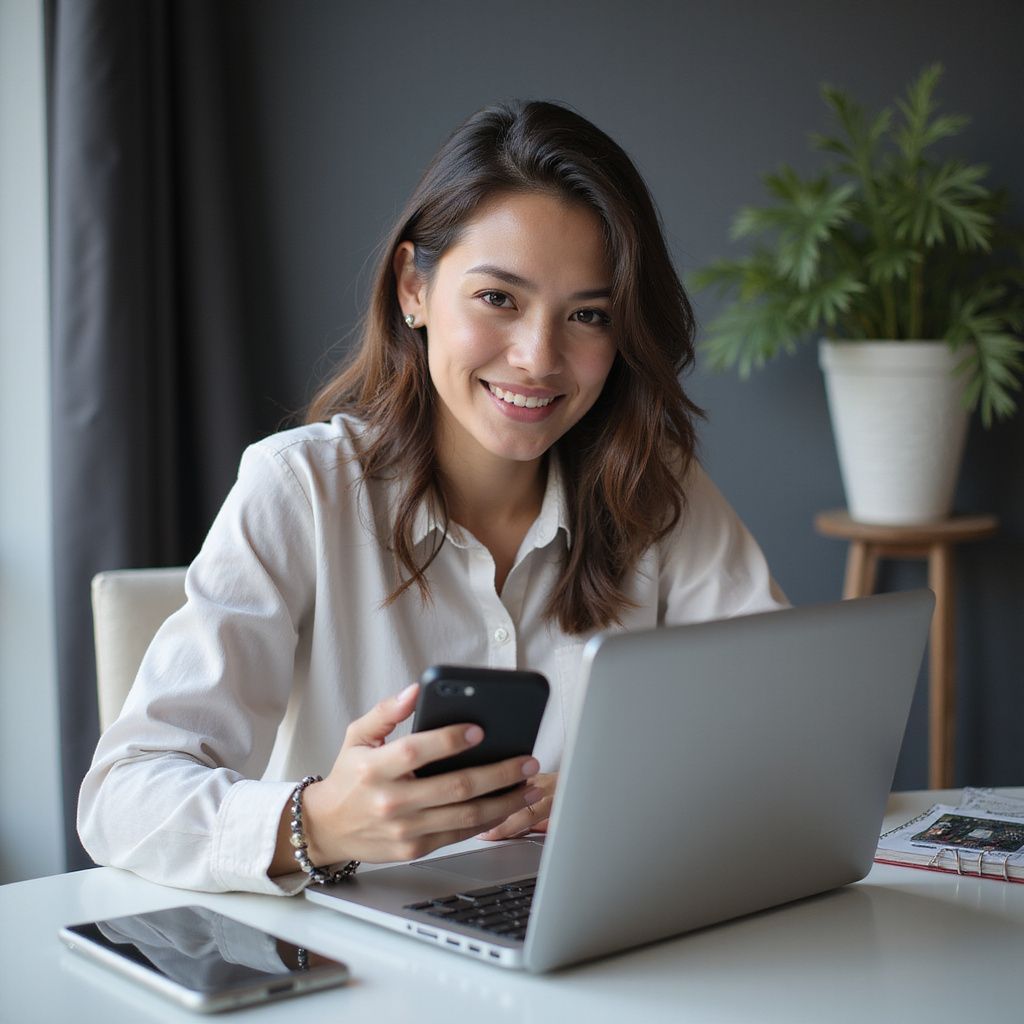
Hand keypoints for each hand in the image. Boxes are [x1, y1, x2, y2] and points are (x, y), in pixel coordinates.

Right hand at [280, 683, 544, 869]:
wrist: (326, 828)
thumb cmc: (349, 776)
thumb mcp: (357, 736)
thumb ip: (386, 711)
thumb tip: (414, 691)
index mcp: (374, 768)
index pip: (416, 751)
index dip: (449, 740)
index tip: (480, 730)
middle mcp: (390, 801)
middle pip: (454, 787)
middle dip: (498, 773)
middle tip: (527, 760)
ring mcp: (404, 830)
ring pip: (465, 816)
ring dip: (505, 800)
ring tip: (530, 784)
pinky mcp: (414, 849)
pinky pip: (459, 835)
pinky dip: (489, 821)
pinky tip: (508, 805)